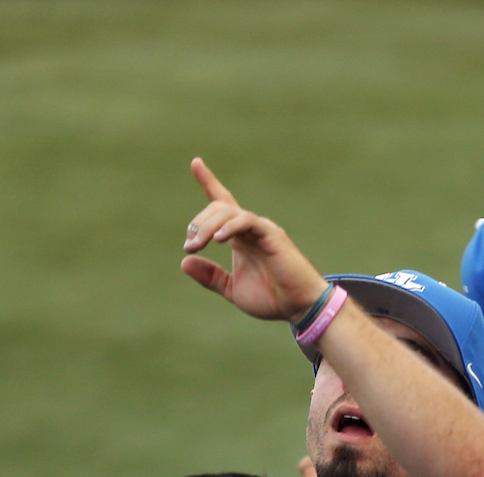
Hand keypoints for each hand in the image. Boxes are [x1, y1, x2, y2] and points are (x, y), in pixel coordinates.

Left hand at [179, 158, 325, 322]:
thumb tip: (185, 261)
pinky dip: (230, 226)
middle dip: (199, 223)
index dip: (209, 182)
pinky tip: (218, 239)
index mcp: (241, 238)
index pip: (223, 203)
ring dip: (207, 226)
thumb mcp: (232, 289)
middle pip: (219, 207)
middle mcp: (250, 229)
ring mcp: (262, 229)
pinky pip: (247, 221)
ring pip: (228, 211)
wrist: (299, 307)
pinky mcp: (272, 235)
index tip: (196, 163)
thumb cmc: (272, 298)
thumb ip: (210, 276)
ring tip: (197, 245)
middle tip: (190, 245)